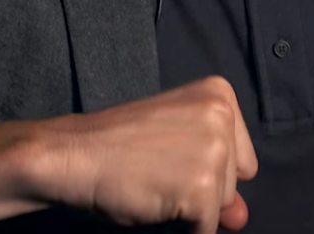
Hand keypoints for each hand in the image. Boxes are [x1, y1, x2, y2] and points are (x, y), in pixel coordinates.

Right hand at [0, 76, 257, 232]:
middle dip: (200, 186)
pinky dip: (184, 230)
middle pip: (234, 181)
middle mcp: (223, 115)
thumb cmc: (119, 148)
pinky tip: (153, 202)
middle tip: (156, 169)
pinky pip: (206, 228)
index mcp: (220, 94)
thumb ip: (218, 177)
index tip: (172, 157)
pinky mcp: (202, 187)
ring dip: (190, 206)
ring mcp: (215, 150)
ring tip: (154, 182)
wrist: (71, 155)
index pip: (243, 158)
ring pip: (222, 204)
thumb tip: (242, 218)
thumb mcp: (176, 147)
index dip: (209, 171)